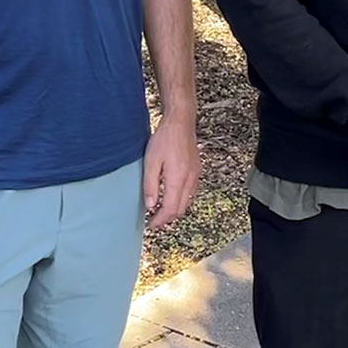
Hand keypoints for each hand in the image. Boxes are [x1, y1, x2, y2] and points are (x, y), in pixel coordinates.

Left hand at [142, 117, 199, 231]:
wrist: (181, 122)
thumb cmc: (164, 139)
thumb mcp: (151, 161)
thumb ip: (150, 185)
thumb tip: (150, 205)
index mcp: (177, 180)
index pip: (169, 209)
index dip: (159, 221)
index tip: (151, 225)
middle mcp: (189, 181)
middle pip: (179, 210)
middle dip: (167, 219)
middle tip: (154, 221)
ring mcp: (195, 176)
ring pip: (186, 203)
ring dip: (174, 210)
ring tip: (160, 211)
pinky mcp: (197, 171)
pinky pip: (190, 193)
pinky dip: (181, 200)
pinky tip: (171, 197)